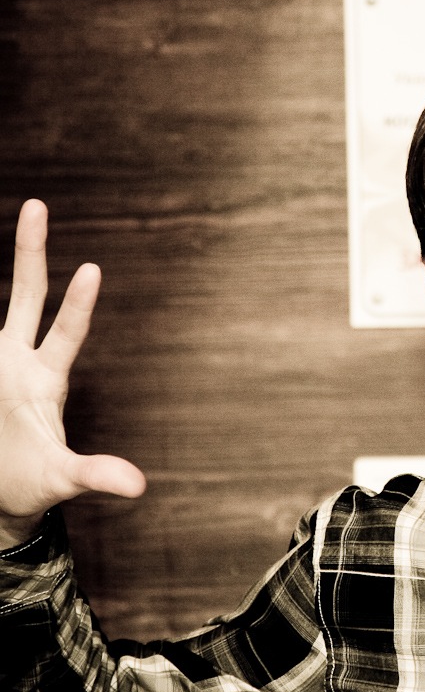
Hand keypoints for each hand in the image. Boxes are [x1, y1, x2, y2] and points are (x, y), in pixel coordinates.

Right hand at [0, 200, 144, 547]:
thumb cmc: (35, 484)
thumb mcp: (63, 478)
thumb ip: (95, 474)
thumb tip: (138, 487)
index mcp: (48, 378)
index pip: (66, 332)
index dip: (78, 303)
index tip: (92, 268)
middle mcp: (19, 359)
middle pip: (26, 294)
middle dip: (30, 251)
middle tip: (37, 204)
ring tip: (20, 210)